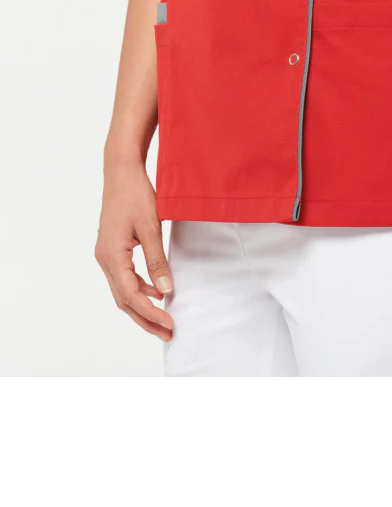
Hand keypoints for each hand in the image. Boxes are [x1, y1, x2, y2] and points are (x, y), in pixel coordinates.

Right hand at [95, 162, 173, 341]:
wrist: (121, 172)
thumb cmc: (136, 195)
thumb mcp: (151, 227)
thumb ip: (158, 260)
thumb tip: (166, 289)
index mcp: (112, 256)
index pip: (131, 296)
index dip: (151, 313)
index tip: (171, 324)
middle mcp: (104, 259)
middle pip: (124, 300)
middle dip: (146, 319)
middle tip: (168, 334)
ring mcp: (106, 255)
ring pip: (122, 291)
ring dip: (142, 307)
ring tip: (164, 319)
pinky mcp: (111, 250)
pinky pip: (124, 278)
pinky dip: (139, 290)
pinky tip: (157, 292)